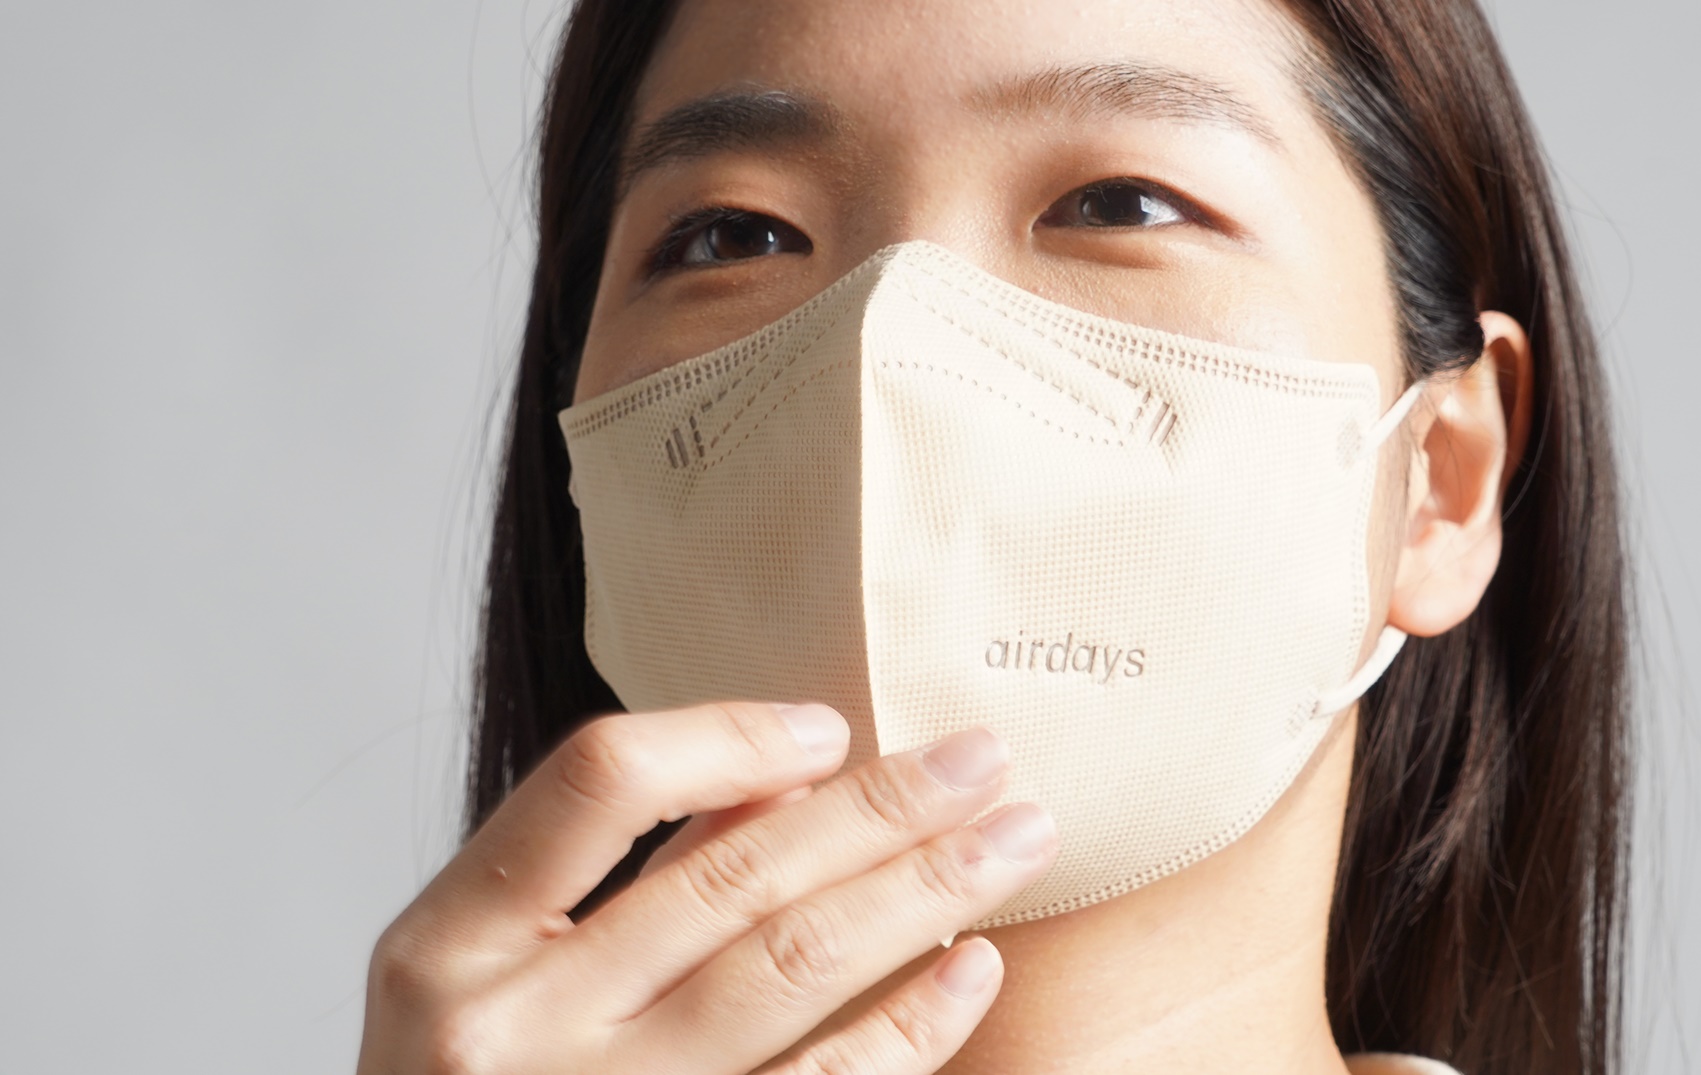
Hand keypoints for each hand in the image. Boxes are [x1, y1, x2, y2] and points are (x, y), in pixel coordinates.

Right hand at [357, 701, 1056, 1073]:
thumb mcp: (490, 971)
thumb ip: (617, 873)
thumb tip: (785, 773)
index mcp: (448, 946)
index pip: (601, 783)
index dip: (730, 737)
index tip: (830, 727)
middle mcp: (518, 1029)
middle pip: (732, 877)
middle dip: (879, 807)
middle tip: (984, 757)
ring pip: (793, 971)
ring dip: (923, 889)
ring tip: (1015, 837)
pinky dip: (911, 1024)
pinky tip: (973, 966)